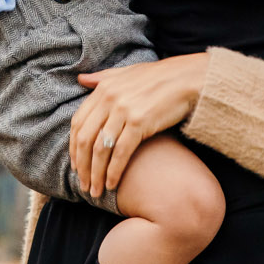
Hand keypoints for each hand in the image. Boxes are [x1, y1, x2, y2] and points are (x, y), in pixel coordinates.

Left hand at [69, 53, 209, 197]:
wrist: (190, 78)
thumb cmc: (160, 77)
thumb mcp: (127, 72)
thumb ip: (102, 77)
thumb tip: (80, 79)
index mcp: (103, 88)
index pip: (78, 122)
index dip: (74, 147)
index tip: (76, 166)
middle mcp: (109, 99)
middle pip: (85, 139)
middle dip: (82, 166)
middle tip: (83, 185)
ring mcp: (123, 111)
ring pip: (100, 149)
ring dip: (96, 174)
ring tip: (96, 191)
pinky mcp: (140, 122)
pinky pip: (121, 153)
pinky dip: (114, 171)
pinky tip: (112, 184)